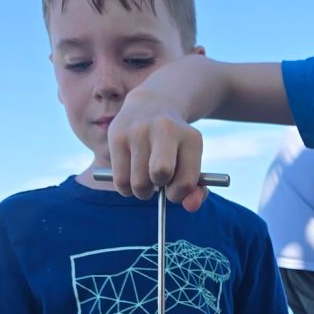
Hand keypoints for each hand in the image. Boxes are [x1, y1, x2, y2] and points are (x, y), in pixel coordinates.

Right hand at [106, 86, 206, 208]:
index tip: (172, 188)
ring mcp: (139, 130)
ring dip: (141, 191)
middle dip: (158, 188)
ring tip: (144, 178)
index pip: (186, 181)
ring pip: (138, 182)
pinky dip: (125, 188)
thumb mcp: (190, 163)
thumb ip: (196, 190)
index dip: (178, 194)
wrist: (150, 106)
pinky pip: (120, 180)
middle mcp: (165, 128)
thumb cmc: (174, 147)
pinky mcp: (117, 135)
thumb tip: (191, 207)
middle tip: (157, 183)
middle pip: (160, 174)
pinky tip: (130, 175)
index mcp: (191, 138)